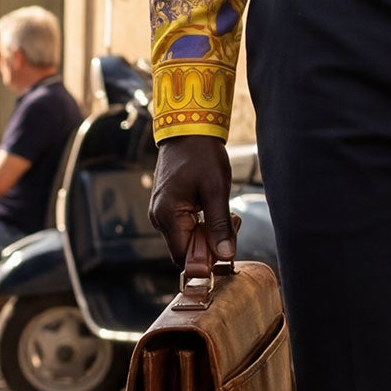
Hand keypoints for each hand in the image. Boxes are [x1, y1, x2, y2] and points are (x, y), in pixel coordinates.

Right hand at [151, 137, 235, 266]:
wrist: (188, 130)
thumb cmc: (202, 155)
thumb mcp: (216, 190)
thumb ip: (220, 225)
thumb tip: (225, 255)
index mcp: (167, 215)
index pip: (184, 257)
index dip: (206, 260)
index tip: (228, 247)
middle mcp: (159, 218)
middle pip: (186, 250)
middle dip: (211, 244)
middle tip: (232, 223)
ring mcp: (161, 212)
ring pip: (187, 239)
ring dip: (209, 234)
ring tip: (226, 213)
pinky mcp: (167, 207)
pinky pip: (185, 227)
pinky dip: (202, 224)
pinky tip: (215, 209)